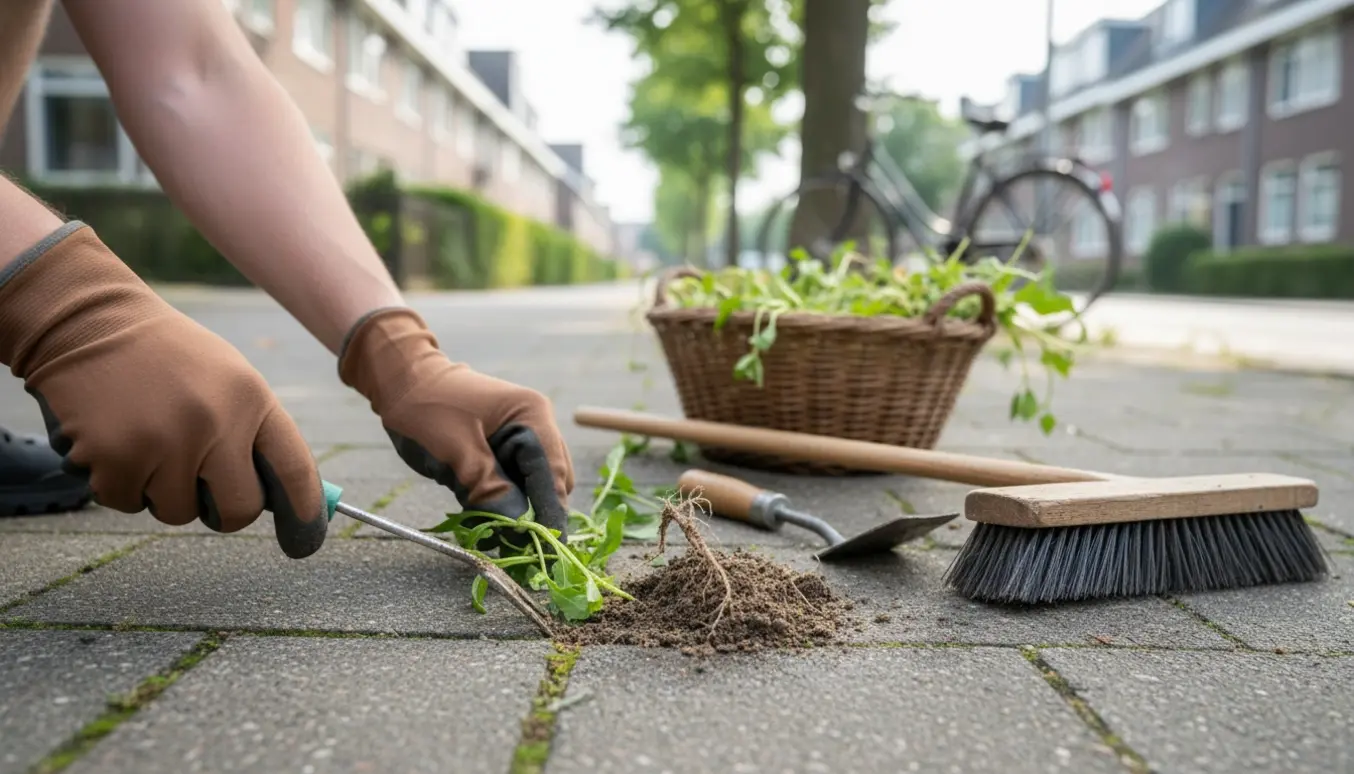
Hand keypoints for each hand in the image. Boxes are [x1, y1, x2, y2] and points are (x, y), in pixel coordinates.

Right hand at [0, 222, 326, 557]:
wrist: (86, 323)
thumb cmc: (164, 356)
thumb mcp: (227, 377)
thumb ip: (252, 432)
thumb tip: (280, 501)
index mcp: (252, 399)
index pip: (295, 470)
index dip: (305, 513)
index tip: (305, 540)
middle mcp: (216, 423)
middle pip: (239, 510)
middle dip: (224, 511)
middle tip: (204, 491)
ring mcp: (166, 444)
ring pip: (179, 512)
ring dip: (162, 491)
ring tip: (147, 441)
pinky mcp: (117, 460)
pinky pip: (129, 503)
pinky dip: (119, 484)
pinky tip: (114, 441)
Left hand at [338, 307, 574, 549]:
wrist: (399, 381)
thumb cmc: (425, 408)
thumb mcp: (456, 452)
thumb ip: (489, 490)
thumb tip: (519, 532)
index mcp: (532, 417)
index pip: (552, 475)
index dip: (550, 515)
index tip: (547, 552)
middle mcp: (536, 428)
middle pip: (549, 485)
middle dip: (534, 516)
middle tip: (515, 548)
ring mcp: (521, 440)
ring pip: (532, 489)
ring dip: (516, 513)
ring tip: (496, 537)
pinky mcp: (503, 454)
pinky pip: (512, 487)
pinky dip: (501, 505)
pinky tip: (484, 519)